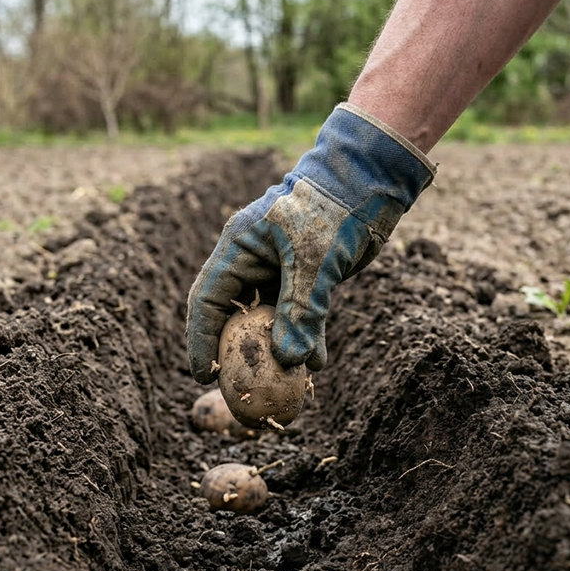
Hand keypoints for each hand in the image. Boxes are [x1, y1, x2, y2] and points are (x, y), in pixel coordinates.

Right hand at [185, 103, 435, 383]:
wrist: (369, 182)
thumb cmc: (333, 210)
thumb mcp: (315, 262)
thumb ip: (301, 311)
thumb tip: (290, 362)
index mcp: (238, 248)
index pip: (207, 300)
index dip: (200, 339)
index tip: (203, 374)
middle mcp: (252, 261)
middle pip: (233, 315)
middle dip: (237, 353)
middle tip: (242, 387)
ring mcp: (278, 269)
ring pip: (268, 320)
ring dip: (278, 351)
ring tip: (287, 384)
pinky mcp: (305, 277)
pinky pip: (298, 315)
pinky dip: (305, 338)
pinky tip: (317, 364)